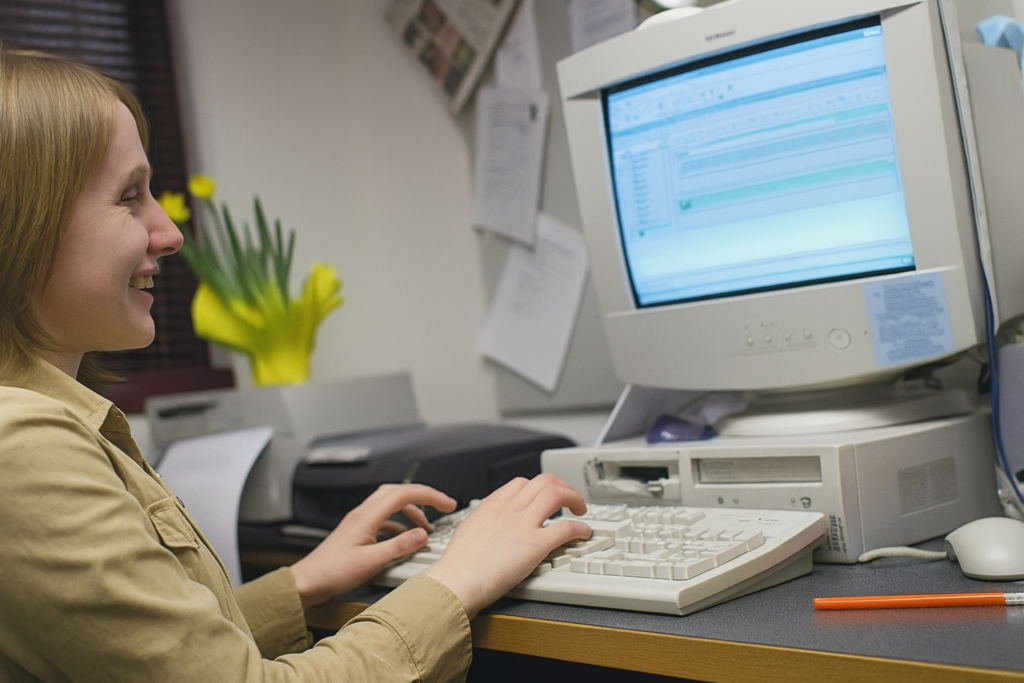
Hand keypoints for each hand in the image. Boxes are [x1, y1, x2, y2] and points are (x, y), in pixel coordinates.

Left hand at [289, 483, 455, 610]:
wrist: (308, 582)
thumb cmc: (332, 572)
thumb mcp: (371, 562)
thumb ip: (398, 547)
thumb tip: (422, 535)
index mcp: (367, 516)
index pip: (404, 494)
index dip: (429, 496)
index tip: (447, 504)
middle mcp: (363, 514)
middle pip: (398, 492)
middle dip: (422, 497)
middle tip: (441, 506)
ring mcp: (359, 521)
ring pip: (391, 504)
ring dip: (411, 512)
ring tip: (425, 528)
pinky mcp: (358, 532)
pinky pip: (384, 519)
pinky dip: (399, 524)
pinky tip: (404, 539)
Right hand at [422, 473, 589, 618]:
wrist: (455, 582)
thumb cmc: (457, 565)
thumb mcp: (468, 530)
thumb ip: (484, 523)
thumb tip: (490, 526)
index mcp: (492, 505)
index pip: (522, 483)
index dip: (538, 487)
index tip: (545, 496)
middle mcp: (509, 509)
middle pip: (544, 481)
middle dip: (562, 487)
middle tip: (570, 500)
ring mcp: (523, 525)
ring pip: (557, 494)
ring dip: (574, 499)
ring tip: (580, 511)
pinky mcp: (534, 546)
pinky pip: (566, 527)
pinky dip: (580, 528)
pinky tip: (583, 533)